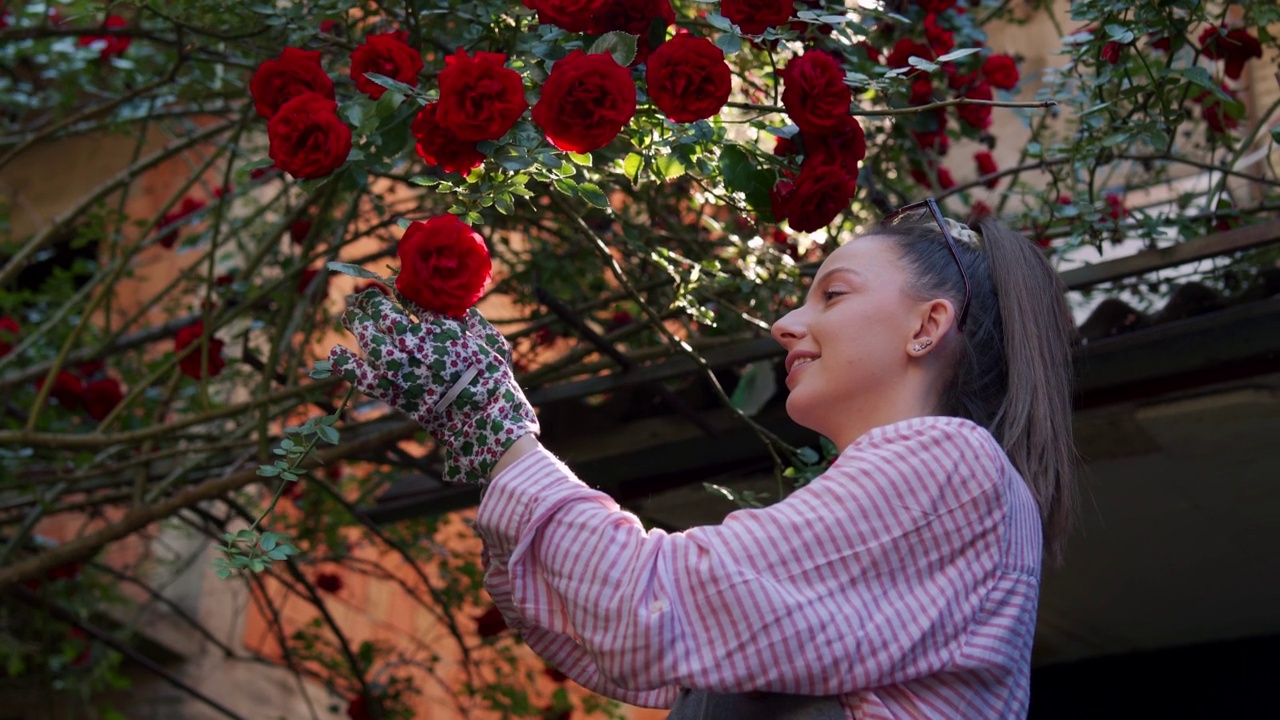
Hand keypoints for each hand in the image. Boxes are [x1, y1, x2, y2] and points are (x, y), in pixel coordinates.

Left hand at [329, 290, 538, 483]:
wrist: (488, 424)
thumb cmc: (497, 384)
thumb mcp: (495, 346)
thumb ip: (475, 325)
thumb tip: (462, 310)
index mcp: (447, 333)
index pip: (416, 304)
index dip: (401, 293)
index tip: (393, 287)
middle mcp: (424, 350)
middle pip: (389, 319)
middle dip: (373, 305)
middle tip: (362, 297)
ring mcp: (408, 375)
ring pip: (375, 345)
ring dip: (359, 327)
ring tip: (349, 315)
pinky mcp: (398, 398)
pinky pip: (366, 381)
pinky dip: (348, 368)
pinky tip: (333, 353)